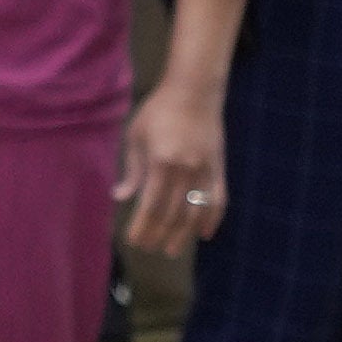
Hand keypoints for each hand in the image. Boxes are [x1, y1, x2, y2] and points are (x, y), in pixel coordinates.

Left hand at [118, 83, 228, 256]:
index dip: (143, 226)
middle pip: (173, 213)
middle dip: (159, 234)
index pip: (151, 205)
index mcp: (162, 163)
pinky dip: (212, 218)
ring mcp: (206, 170)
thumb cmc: (158, 111)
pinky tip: (205, 234)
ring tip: (172, 250)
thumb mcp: (136, 137)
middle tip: (150, 249)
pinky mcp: (220, 168)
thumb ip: (132, 170)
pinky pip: (219, 199)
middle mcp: (186, 170)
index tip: (133, 240)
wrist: (194, 92)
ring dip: (183, 234)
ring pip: (196, 211)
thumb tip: (121, 197)